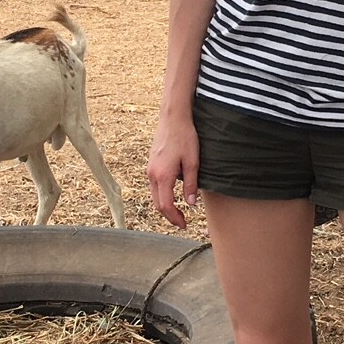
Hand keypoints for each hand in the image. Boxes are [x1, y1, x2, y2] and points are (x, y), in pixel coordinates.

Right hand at [148, 113, 200, 228]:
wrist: (173, 118)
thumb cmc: (185, 137)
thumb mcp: (192, 162)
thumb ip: (191, 185)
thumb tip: (191, 204)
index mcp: (163, 176)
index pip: (166, 206)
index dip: (175, 218)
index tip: (184, 225)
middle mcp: (152, 175)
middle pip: (157, 203)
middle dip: (169, 216)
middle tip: (182, 222)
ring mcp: (150, 169)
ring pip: (154, 195)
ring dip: (165, 206)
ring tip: (178, 211)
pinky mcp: (151, 164)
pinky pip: (154, 185)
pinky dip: (162, 195)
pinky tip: (173, 194)